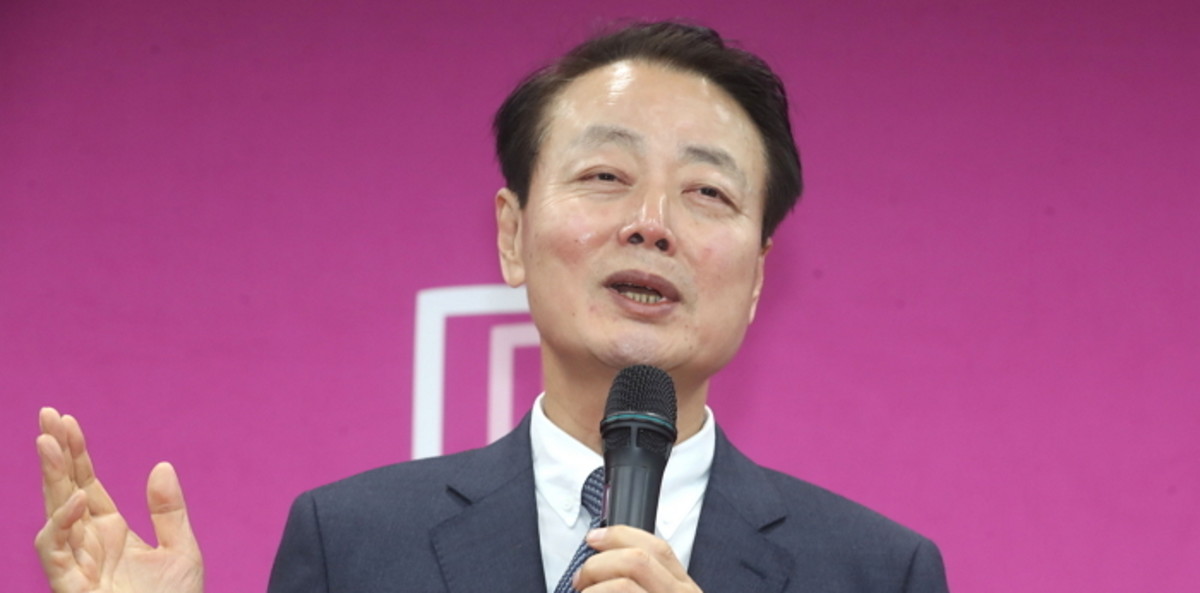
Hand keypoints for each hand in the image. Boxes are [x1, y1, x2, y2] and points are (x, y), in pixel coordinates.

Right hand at [35, 407, 204, 592]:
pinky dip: (62, 524)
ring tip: (50, 443)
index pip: (86, 483)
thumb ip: (169, 511)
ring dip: (51, 480)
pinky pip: (56, 553)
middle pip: (64, 490)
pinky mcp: (73, 587)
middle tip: (47, 415)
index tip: (65, 419)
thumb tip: (160, 466)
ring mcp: (77, 565)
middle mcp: (88, 544)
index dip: (76, 453)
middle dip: (55, 455)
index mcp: (111, 531)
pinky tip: (78, 497)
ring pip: (54, 515)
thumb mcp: (183, 550)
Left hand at [574, 526, 701, 592]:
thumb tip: (608, 562)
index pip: (658, 548)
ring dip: (592, 589)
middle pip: (637, 561)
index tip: (593, 537)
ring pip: (623, 585)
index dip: (620, 535)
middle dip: (599, 563)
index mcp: (684, 589)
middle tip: (581, 579)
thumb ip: (649, 582)